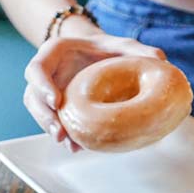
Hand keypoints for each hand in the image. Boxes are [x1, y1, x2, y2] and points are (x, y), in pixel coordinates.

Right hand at [24, 33, 165, 150]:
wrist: (98, 57)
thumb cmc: (106, 50)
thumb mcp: (122, 45)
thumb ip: (138, 51)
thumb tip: (160, 62)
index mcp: (54, 53)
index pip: (36, 69)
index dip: (42, 86)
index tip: (56, 102)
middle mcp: (46, 74)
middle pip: (33, 97)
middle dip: (44, 117)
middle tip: (61, 133)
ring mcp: (47, 94)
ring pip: (40, 114)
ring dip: (51, 130)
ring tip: (70, 144)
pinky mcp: (55, 110)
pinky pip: (53, 124)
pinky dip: (65, 136)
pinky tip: (78, 147)